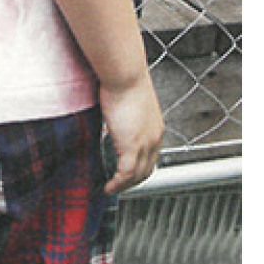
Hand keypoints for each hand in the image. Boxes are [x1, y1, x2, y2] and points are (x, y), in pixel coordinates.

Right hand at [99, 73, 163, 193]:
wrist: (125, 74)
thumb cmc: (124, 78)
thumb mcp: (127, 101)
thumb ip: (123, 114)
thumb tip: (111, 118)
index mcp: (155, 127)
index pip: (152, 155)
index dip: (140, 167)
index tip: (128, 172)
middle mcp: (154, 137)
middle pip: (148, 169)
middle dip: (134, 181)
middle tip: (119, 185)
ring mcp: (145, 143)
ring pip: (138, 175)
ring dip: (125, 186)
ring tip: (112, 189)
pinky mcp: (131, 146)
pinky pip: (125, 174)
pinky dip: (117, 184)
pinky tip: (108, 187)